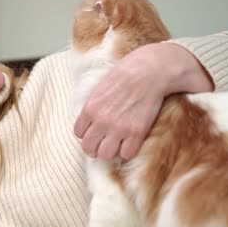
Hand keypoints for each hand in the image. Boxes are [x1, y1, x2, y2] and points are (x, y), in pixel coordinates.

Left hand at [74, 43, 213, 159]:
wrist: (149, 71)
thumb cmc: (125, 74)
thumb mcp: (101, 88)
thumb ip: (94, 106)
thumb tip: (92, 120)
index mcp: (90, 108)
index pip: (78, 133)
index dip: (87, 134)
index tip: (94, 132)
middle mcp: (101, 121)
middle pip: (89, 148)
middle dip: (94, 147)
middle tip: (103, 144)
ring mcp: (118, 128)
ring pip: (106, 155)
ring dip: (110, 151)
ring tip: (116, 145)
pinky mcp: (136, 133)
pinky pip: (127, 154)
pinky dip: (128, 151)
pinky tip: (130, 142)